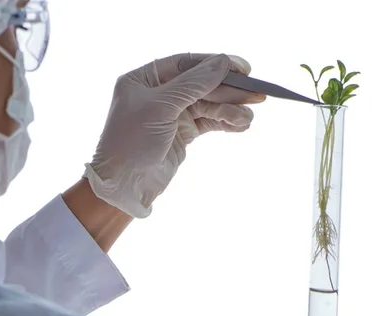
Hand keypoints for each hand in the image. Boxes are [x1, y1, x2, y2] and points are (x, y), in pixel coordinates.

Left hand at [84, 53, 264, 217]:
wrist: (124, 187)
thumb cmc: (131, 143)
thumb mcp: (161, 108)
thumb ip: (193, 84)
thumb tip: (222, 62)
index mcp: (144, 78)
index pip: (186, 63)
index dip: (215, 64)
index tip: (243, 69)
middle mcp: (158, 92)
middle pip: (201, 84)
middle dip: (228, 90)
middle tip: (257, 94)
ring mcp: (171, 113)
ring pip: (208, 104)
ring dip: (229, 111)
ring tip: (247, 120)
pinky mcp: (182, 133)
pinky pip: (208, 122)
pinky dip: (224, 123)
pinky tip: (240, 125)